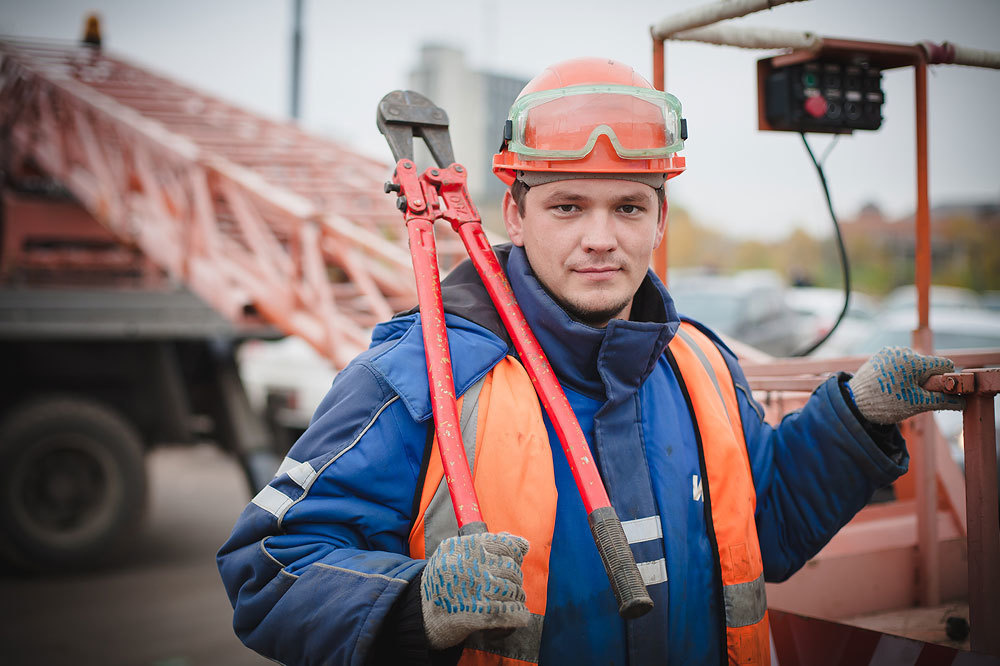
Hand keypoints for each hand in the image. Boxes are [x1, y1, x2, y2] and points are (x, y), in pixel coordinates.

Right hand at [421, 531, 529, 648]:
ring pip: (514, 591)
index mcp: (466, 547)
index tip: (512, 562)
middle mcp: (471, 566)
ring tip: (508, 601)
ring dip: (516, 598)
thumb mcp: (454, 551)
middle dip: (514, 580)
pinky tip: (515, 615)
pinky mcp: (477, 615)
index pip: (507, 545)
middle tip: (507, 587)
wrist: (418, 610)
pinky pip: (510, 613)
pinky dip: (517, 615)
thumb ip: (487, 544)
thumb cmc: (440, 580)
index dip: (514, 555)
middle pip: (511, 570)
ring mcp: (474, 590)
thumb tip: (521, 543)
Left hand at [848, 346, 963, 424]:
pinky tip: (890, 385)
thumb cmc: (885, 403)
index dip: (944, 380)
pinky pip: (900, 363)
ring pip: (914, 364)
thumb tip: (962, 402)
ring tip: (898, 391)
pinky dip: (901, 373)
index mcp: (914, 361)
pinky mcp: (881, 355)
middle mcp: (902, 351)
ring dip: (913, 377)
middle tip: (911, 395)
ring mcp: (890, 352)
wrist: (852, 403)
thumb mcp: (918, 404)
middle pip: (928, 365)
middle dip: (926, 380)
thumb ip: (943, 400)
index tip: (937, 392)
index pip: (943, 365)